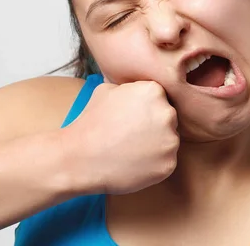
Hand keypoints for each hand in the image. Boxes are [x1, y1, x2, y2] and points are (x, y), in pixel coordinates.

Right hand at [61, 80, 178, 194]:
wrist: (80, 158)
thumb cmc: (91, 123)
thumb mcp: (106, 89)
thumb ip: (129, 87)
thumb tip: (136, 85)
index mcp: (154, 91)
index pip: (160, 98)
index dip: (144, 109)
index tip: (131, 118)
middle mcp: (167, 113)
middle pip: (168, 118)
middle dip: (154, 126)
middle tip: (131, 135)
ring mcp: (170, 141)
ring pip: (169, 140)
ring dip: (155, 145)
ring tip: (130, 149)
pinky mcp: (168, 164)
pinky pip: (166, 161)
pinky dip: (153, 164)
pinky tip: (134, 163)